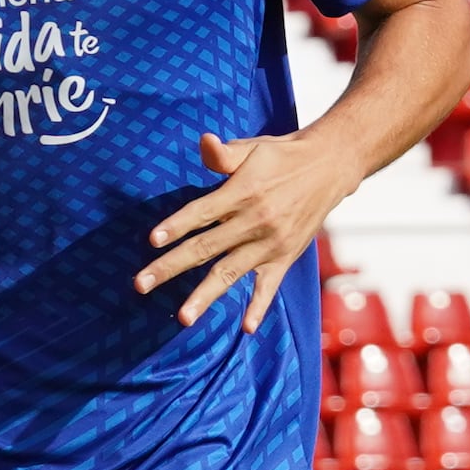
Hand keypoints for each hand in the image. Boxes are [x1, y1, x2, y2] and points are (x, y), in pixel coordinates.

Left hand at [137, 129, 352, 332]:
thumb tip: (204, 142)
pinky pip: (269, 286)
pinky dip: (259, 307)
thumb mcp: (253, 148)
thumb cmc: (282, 156)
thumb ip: (224, 154)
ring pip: (229, 273)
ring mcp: (269, 244)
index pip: (202, 212)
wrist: (329, 168)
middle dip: (170, 267)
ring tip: (183, 317)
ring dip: (204, 296)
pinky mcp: (284, 258)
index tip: (153, 240)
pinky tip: (247, 328)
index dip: (177, 225)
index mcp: (243, 193)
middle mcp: (255, 222)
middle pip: (205, 247)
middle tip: (141, 284)